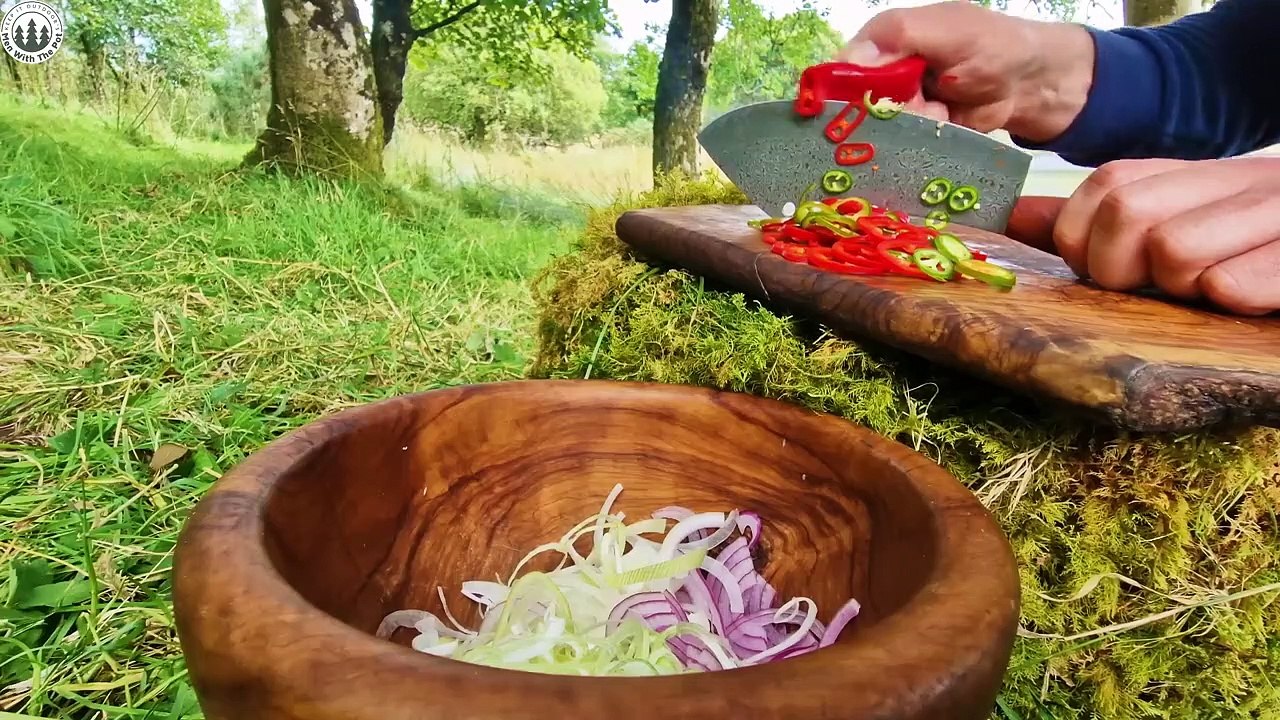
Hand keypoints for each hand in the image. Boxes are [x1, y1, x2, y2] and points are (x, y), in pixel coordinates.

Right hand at [836, 1, 1093, 142]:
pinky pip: (902, 149)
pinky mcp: (916, 135)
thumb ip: (897, 37)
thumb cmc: (992, 44)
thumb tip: (848, 61)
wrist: (1031, 82)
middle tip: (919, 106)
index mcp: (881, 43)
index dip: (838, 94)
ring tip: (941, 113)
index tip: (857, 109)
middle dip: (884, 114)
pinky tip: (945, 126)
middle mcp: (882, 77)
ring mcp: (900, 108)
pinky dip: (921, 143)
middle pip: (854, 110)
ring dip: (910, 128)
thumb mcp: (945, 29)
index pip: (839, 72)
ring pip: (879, 133)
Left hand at [1008, 158, 1279, 315]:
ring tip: (1213, 292)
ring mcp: (1277, 211)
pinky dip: (1232, 297)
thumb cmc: (1252, 256)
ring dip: (1182, 289)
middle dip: (1124, 269)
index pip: (1103, 188)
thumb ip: (1094, 226)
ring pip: (1175, 251)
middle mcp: (1237, 180)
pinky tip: (1244, 301)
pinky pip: (1237, 284)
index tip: (1118, 270)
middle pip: (1127, 214)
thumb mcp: (1176, 230)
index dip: (1088, 242)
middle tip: (1164, 287)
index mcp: (1196, 175)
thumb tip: (1014, 218)